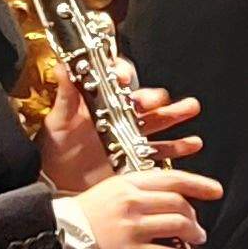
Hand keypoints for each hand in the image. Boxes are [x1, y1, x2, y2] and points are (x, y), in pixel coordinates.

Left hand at [34, 67, 187, 189]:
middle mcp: (119, 115)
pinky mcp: (137, 157)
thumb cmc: (56, 149)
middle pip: (142, 99)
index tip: (123, 79)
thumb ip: (66, 95)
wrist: (58, 182)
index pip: (116, 80)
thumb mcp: (59, 119)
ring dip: (175, 114)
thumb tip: (64, 66)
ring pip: (157, 121)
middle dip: (153, 97)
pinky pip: (160, 150)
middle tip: (156, 99)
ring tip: (190, 108)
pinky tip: (191, 143)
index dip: (122, 74)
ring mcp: (130, 136)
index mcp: (100, 101)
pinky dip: (178, 147)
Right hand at [68, 154, 218, 248]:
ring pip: (178, 226)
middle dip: (194, 216)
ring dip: (195, 234)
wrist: (57, 235)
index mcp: (127, 184)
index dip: (198, 183)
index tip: (215, 190)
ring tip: (198, 241)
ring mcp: (132, 228)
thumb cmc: (86, 213)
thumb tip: (174, 197)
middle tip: (197, 227)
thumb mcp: (111, 190)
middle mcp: (132, 203)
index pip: (172, 178)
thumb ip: (140, 189)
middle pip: (178, 203)